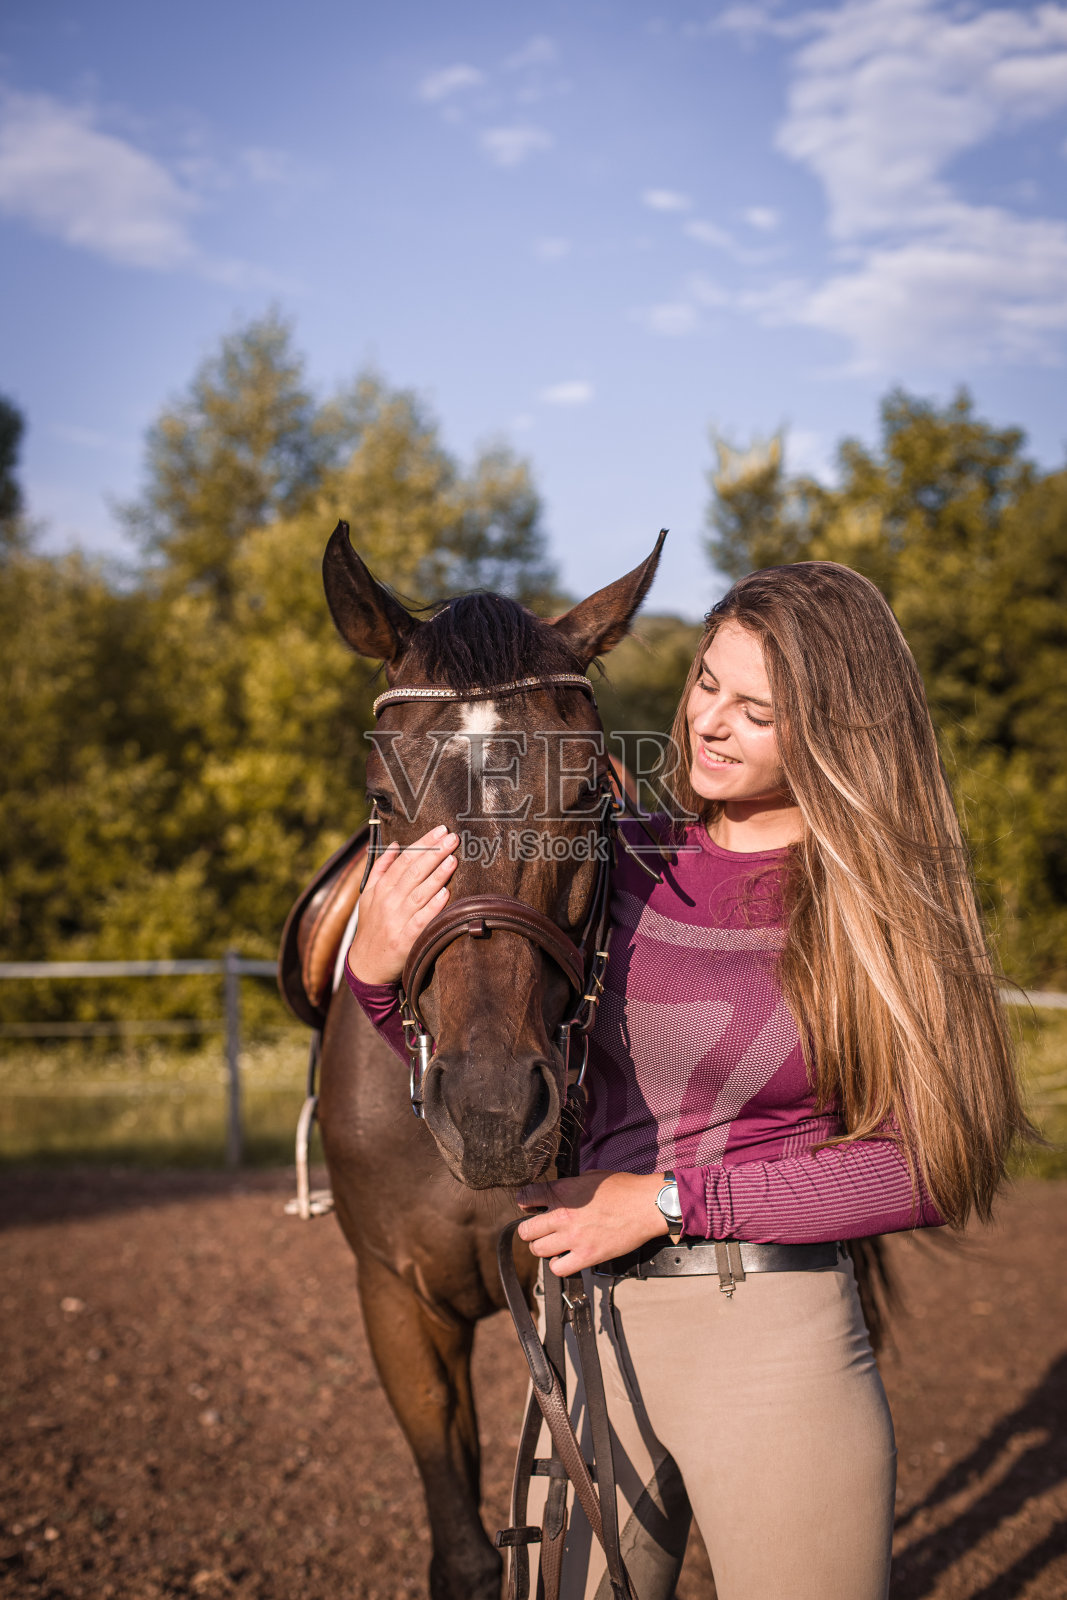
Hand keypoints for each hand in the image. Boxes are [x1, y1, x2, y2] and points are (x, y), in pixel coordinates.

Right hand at [346, 825, 458, 985]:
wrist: (366, 965)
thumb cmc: (372, 926)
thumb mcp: (368, 896)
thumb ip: (381, 869)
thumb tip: (395, 844)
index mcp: (380, 889)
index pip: (404, 860)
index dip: (423, 844)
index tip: (440, 831)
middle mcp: (388, 902)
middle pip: (413, 872)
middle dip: (434, 853)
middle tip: (453, 838)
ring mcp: (397, 921)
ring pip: (419, 893)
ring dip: (437, 875)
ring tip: (453, 859)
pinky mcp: (405, 940)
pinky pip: (422, 920)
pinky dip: (433, 906)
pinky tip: (446, 893)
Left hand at [516, 1170, 668, 1276]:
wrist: (646, 1205)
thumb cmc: (623, 1188)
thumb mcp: (590, 1177)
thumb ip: (569, 1187)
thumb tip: (558, 1194)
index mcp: (562, 1191)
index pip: (525, 1197)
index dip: (524, 1202)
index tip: (529, 1206)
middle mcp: (563, 1215)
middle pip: (526, 1230)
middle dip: (530, 1230)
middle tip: (539, 1230)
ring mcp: (574, 1238)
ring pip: (538, 1250)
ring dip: (543, 1248)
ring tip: (553, 1245)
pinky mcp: (587, 1256)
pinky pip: (558, 1268)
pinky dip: (558, 1265)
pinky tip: (566, 1257)